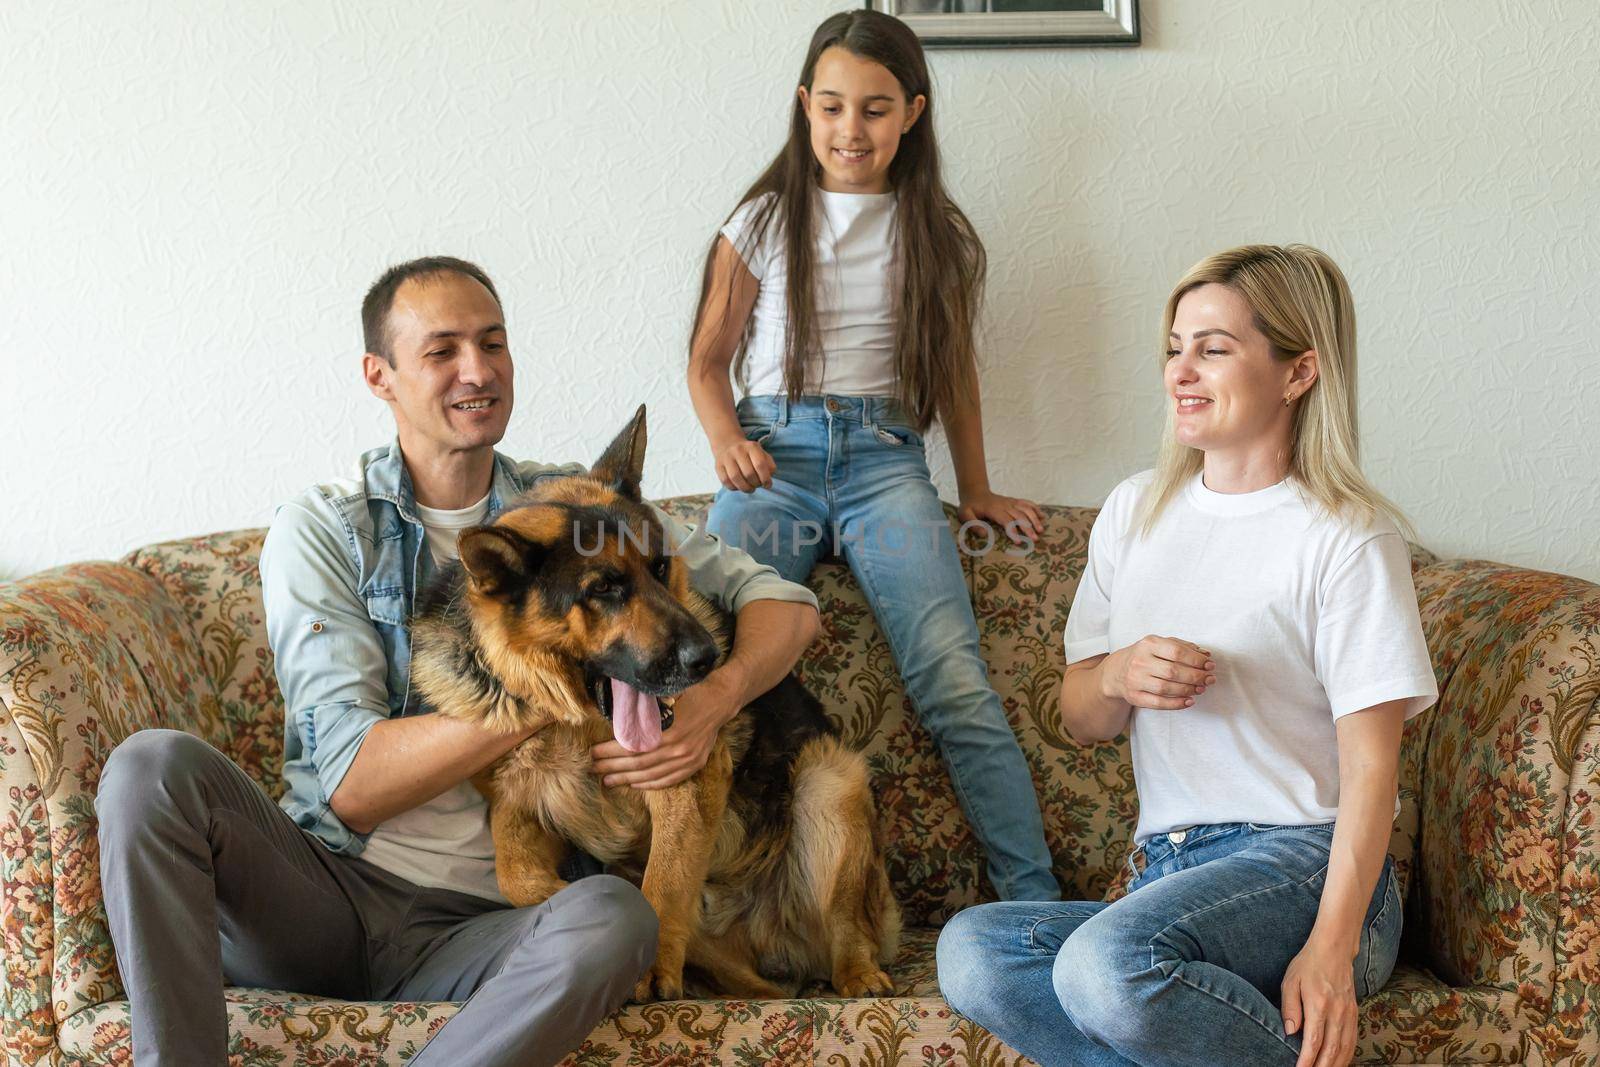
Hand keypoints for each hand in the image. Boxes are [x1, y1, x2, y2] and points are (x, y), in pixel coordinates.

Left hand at [590, 676, 737, 789]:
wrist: (720, 700)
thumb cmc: (690, 692)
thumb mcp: (664, 693)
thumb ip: (642, 706)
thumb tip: (615, 711)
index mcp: (668, 730)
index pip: (631, 747)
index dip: (610, 751)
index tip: (593, 752)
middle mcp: (678, 748)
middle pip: (638, 764)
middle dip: (613, 767)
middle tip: (594, 768)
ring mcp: (687, 759)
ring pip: (651, 775)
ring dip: (627, 779)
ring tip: (608, 781)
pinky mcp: (694, 764)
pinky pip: (668, 780)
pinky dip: (650, 784)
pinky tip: (635, 785)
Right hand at [714, 438, 774, 492]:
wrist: (728, 445)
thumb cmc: (750, 454)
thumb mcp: (762, 454)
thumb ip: (770, 466)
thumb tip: (769, 478)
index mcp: (752, 447)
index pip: (760, 464)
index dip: (765, 478)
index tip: (768, 485)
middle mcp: (738, 450)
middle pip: (748, 473)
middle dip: (756, 484)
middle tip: (758, 485)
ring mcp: (726, 458)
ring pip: (736, 478)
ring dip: (745, 488)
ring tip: (750, 489)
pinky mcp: (718, 466)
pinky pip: (726, 481)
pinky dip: (734, 488)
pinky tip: (739, 486)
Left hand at [957, 490, 1044, 544]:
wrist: (975, 492)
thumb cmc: (969, 507)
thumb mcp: (964, 515)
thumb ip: (972, 524)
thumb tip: (984, 535)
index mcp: (993, 509)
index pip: (1005, 520)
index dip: (1013, 531)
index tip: (1019, 542)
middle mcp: (1004, 505)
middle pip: (1019, 516)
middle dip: (1028, 528)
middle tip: (1035, 539)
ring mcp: (1010, 502)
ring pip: (1025, 509)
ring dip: (1034, 519)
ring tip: (1041, 530)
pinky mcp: (1014, 501)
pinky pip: (1026, 503)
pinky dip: (1035, 508)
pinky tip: (1042, 516)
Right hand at [1101, 635, 1214, 708]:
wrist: (1116, 672)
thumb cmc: (1145, 656)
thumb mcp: (1159, 644)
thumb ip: (1183, 646)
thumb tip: (1206, 655)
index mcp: (1148, 644)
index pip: (1177, 651)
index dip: (1196, 660)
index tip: (1209, 665)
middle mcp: (1140, 661)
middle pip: (1173, 671)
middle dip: (1196, 676)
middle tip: (1209, 678)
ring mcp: (1135, 680)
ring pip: (1167, 688)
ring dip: (1188, 690)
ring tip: (1201, 689)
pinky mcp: (1134, 697)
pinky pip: (1158, 703)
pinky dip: (1176, 704)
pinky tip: (1189, 701)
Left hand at [1282, 938, 1358, 1066]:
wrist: (1334, 950)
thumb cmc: (1308, 964)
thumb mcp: (1291, 981)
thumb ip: (1290, 1007)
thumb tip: (1290, 1032)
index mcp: (1319, 1004)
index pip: (1314, 1041)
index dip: (1307, 1060)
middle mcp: (1337, 1012)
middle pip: (1332, 1050)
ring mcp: (1349, 1013)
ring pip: (1345, 1048)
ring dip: (1335, 1065)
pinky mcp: (1354, 1013)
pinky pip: (1353, 1040)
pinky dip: (1347, 1055)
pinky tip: (1338, 1062)